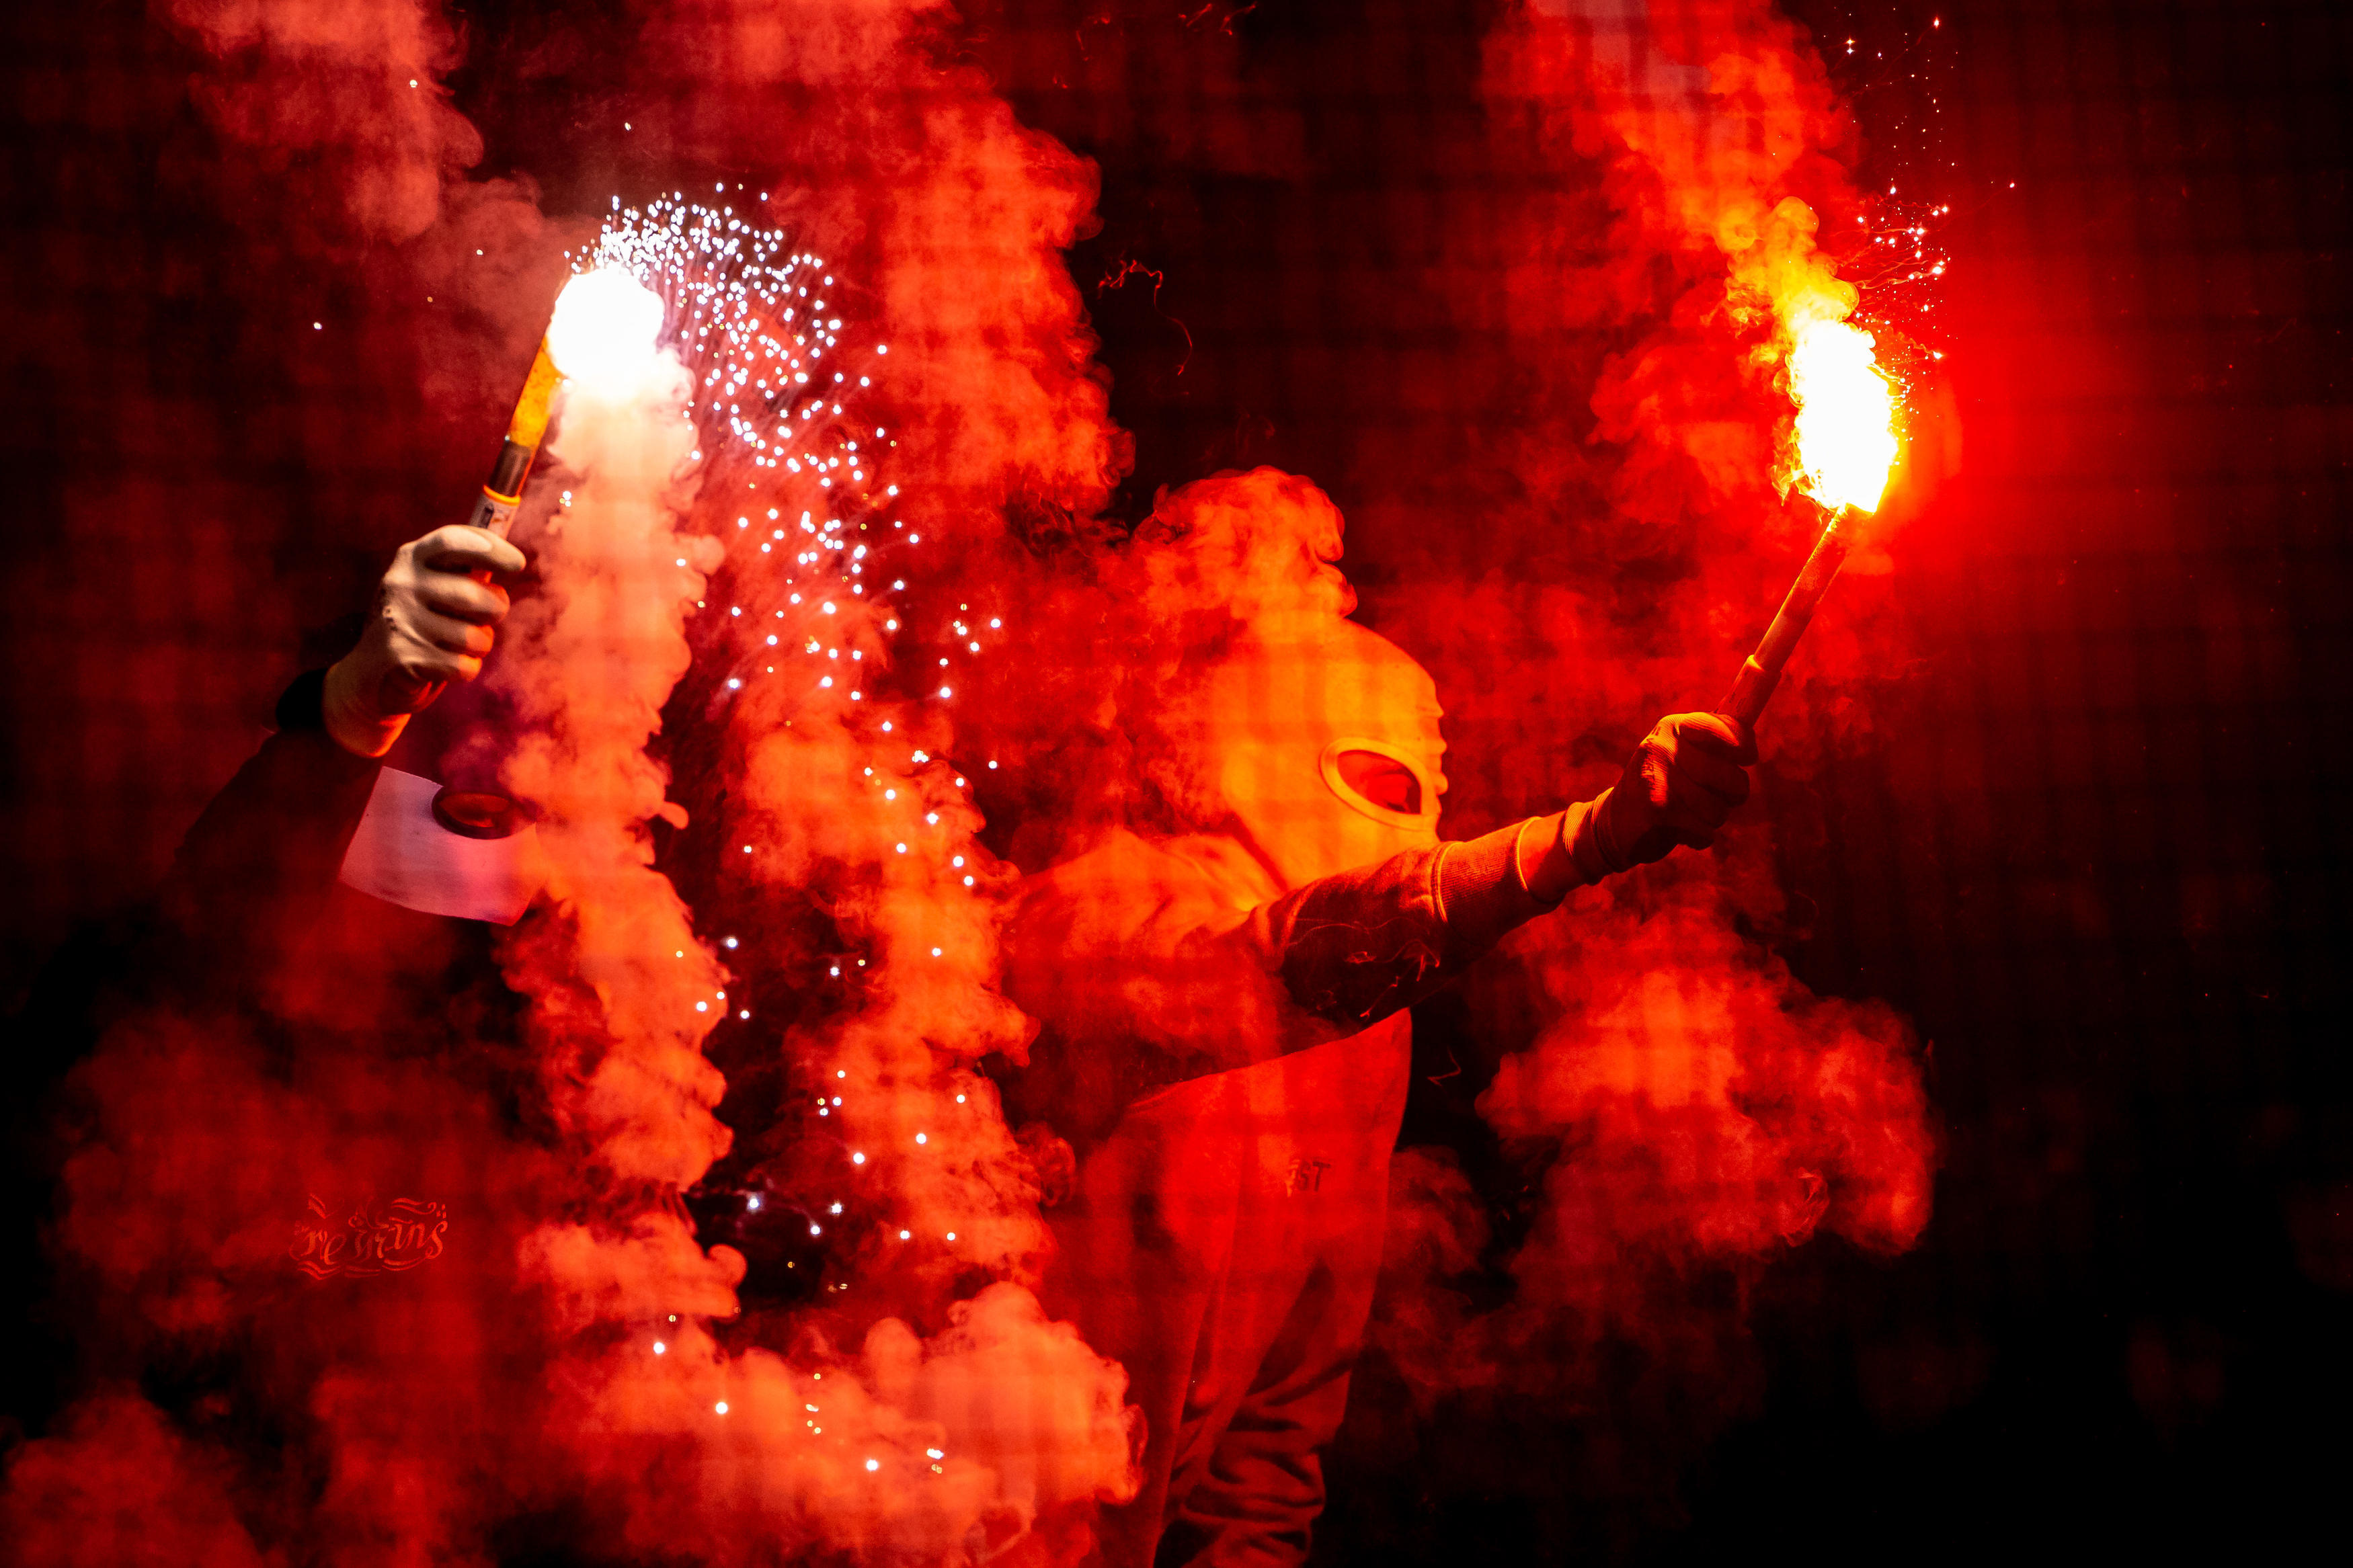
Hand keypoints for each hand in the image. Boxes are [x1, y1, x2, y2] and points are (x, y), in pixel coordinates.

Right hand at [322, 525, 525, 756]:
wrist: (372, 673)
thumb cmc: (423, 622)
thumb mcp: (437, 587)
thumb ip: (468, 571)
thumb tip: (512, 557)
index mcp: (411, 558)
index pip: (452, 541)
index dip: (490, 549)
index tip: (518, 563)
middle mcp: (401, 583)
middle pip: (475, 595)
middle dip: (496, 609)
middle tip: (491, 614)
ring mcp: (399, 619)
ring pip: (474, 636)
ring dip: (481, 645)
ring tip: (461, 643)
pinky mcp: (402, 656)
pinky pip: (463, 665)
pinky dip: (466, 669)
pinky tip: (446, 665)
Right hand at [1567, 712, 1755, 881]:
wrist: (1614, 821)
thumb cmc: (1664, 785)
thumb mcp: (1685, 754)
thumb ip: (1716, 741)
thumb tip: (1753, 727)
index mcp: (1676, 726)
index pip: (1727, 729)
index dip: (1744, 747)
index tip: (1747, 758)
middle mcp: (1664, 744)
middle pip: (1732, 777)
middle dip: (1733, 795)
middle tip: (1718, 797)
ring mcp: (1658, 775)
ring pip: (1719, 808)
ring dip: (1713, 819)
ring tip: (1693, 813)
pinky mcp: (1655, 807)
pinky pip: (1705, 829)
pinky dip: (1700, 836)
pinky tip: (1681, 830)